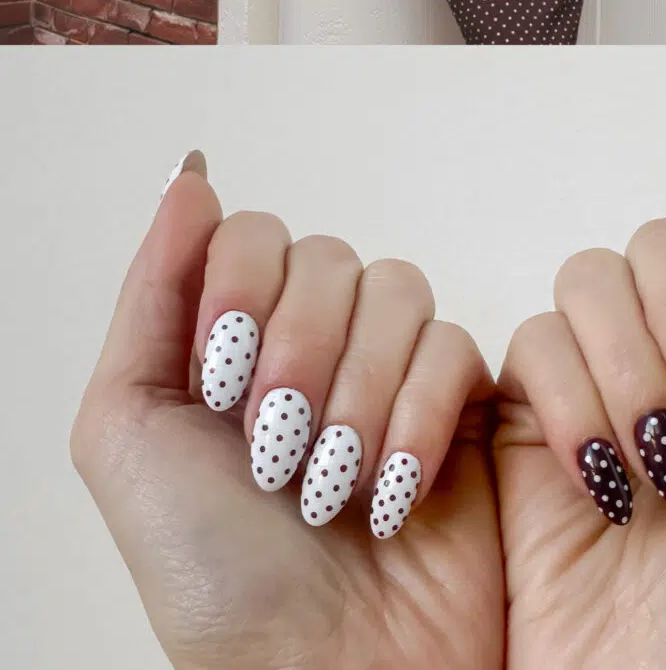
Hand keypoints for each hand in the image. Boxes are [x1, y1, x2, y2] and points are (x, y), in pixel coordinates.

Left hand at [70, 154, 503, 669]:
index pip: (252, 235)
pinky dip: (415, 420)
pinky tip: (388, 493)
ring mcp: (389, 367)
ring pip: (397, 289)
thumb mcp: (128, 430)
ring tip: (330, 481)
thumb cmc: (210, 569)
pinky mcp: (457, 401)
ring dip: (356, 391)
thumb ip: (154, 293)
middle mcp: (312, 341)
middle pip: (327, 257)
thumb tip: (189, 174)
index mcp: (233, 339)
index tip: (219, 375)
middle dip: (299, 351)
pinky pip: (455, 348)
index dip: (240, 286)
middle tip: (276, 444)